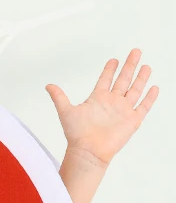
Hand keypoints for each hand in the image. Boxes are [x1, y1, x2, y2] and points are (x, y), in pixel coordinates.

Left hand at [46, 50, 158, 167]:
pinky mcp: (132, 121)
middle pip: (123, 80)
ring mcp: (123, 111)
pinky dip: (149, 97)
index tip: (114, 59)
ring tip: (146, 65)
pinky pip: (143, 106)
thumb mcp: (66, 111)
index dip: (110, 69)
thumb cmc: (77, 134)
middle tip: (135, 51)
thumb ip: (59, 97)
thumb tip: (48, 86)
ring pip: (135, 90)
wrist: (88, 151)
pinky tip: (154, 87)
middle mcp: (112, 103)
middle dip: (129, 66)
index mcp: (98, 98)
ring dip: (141, 78)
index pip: (106, 80)